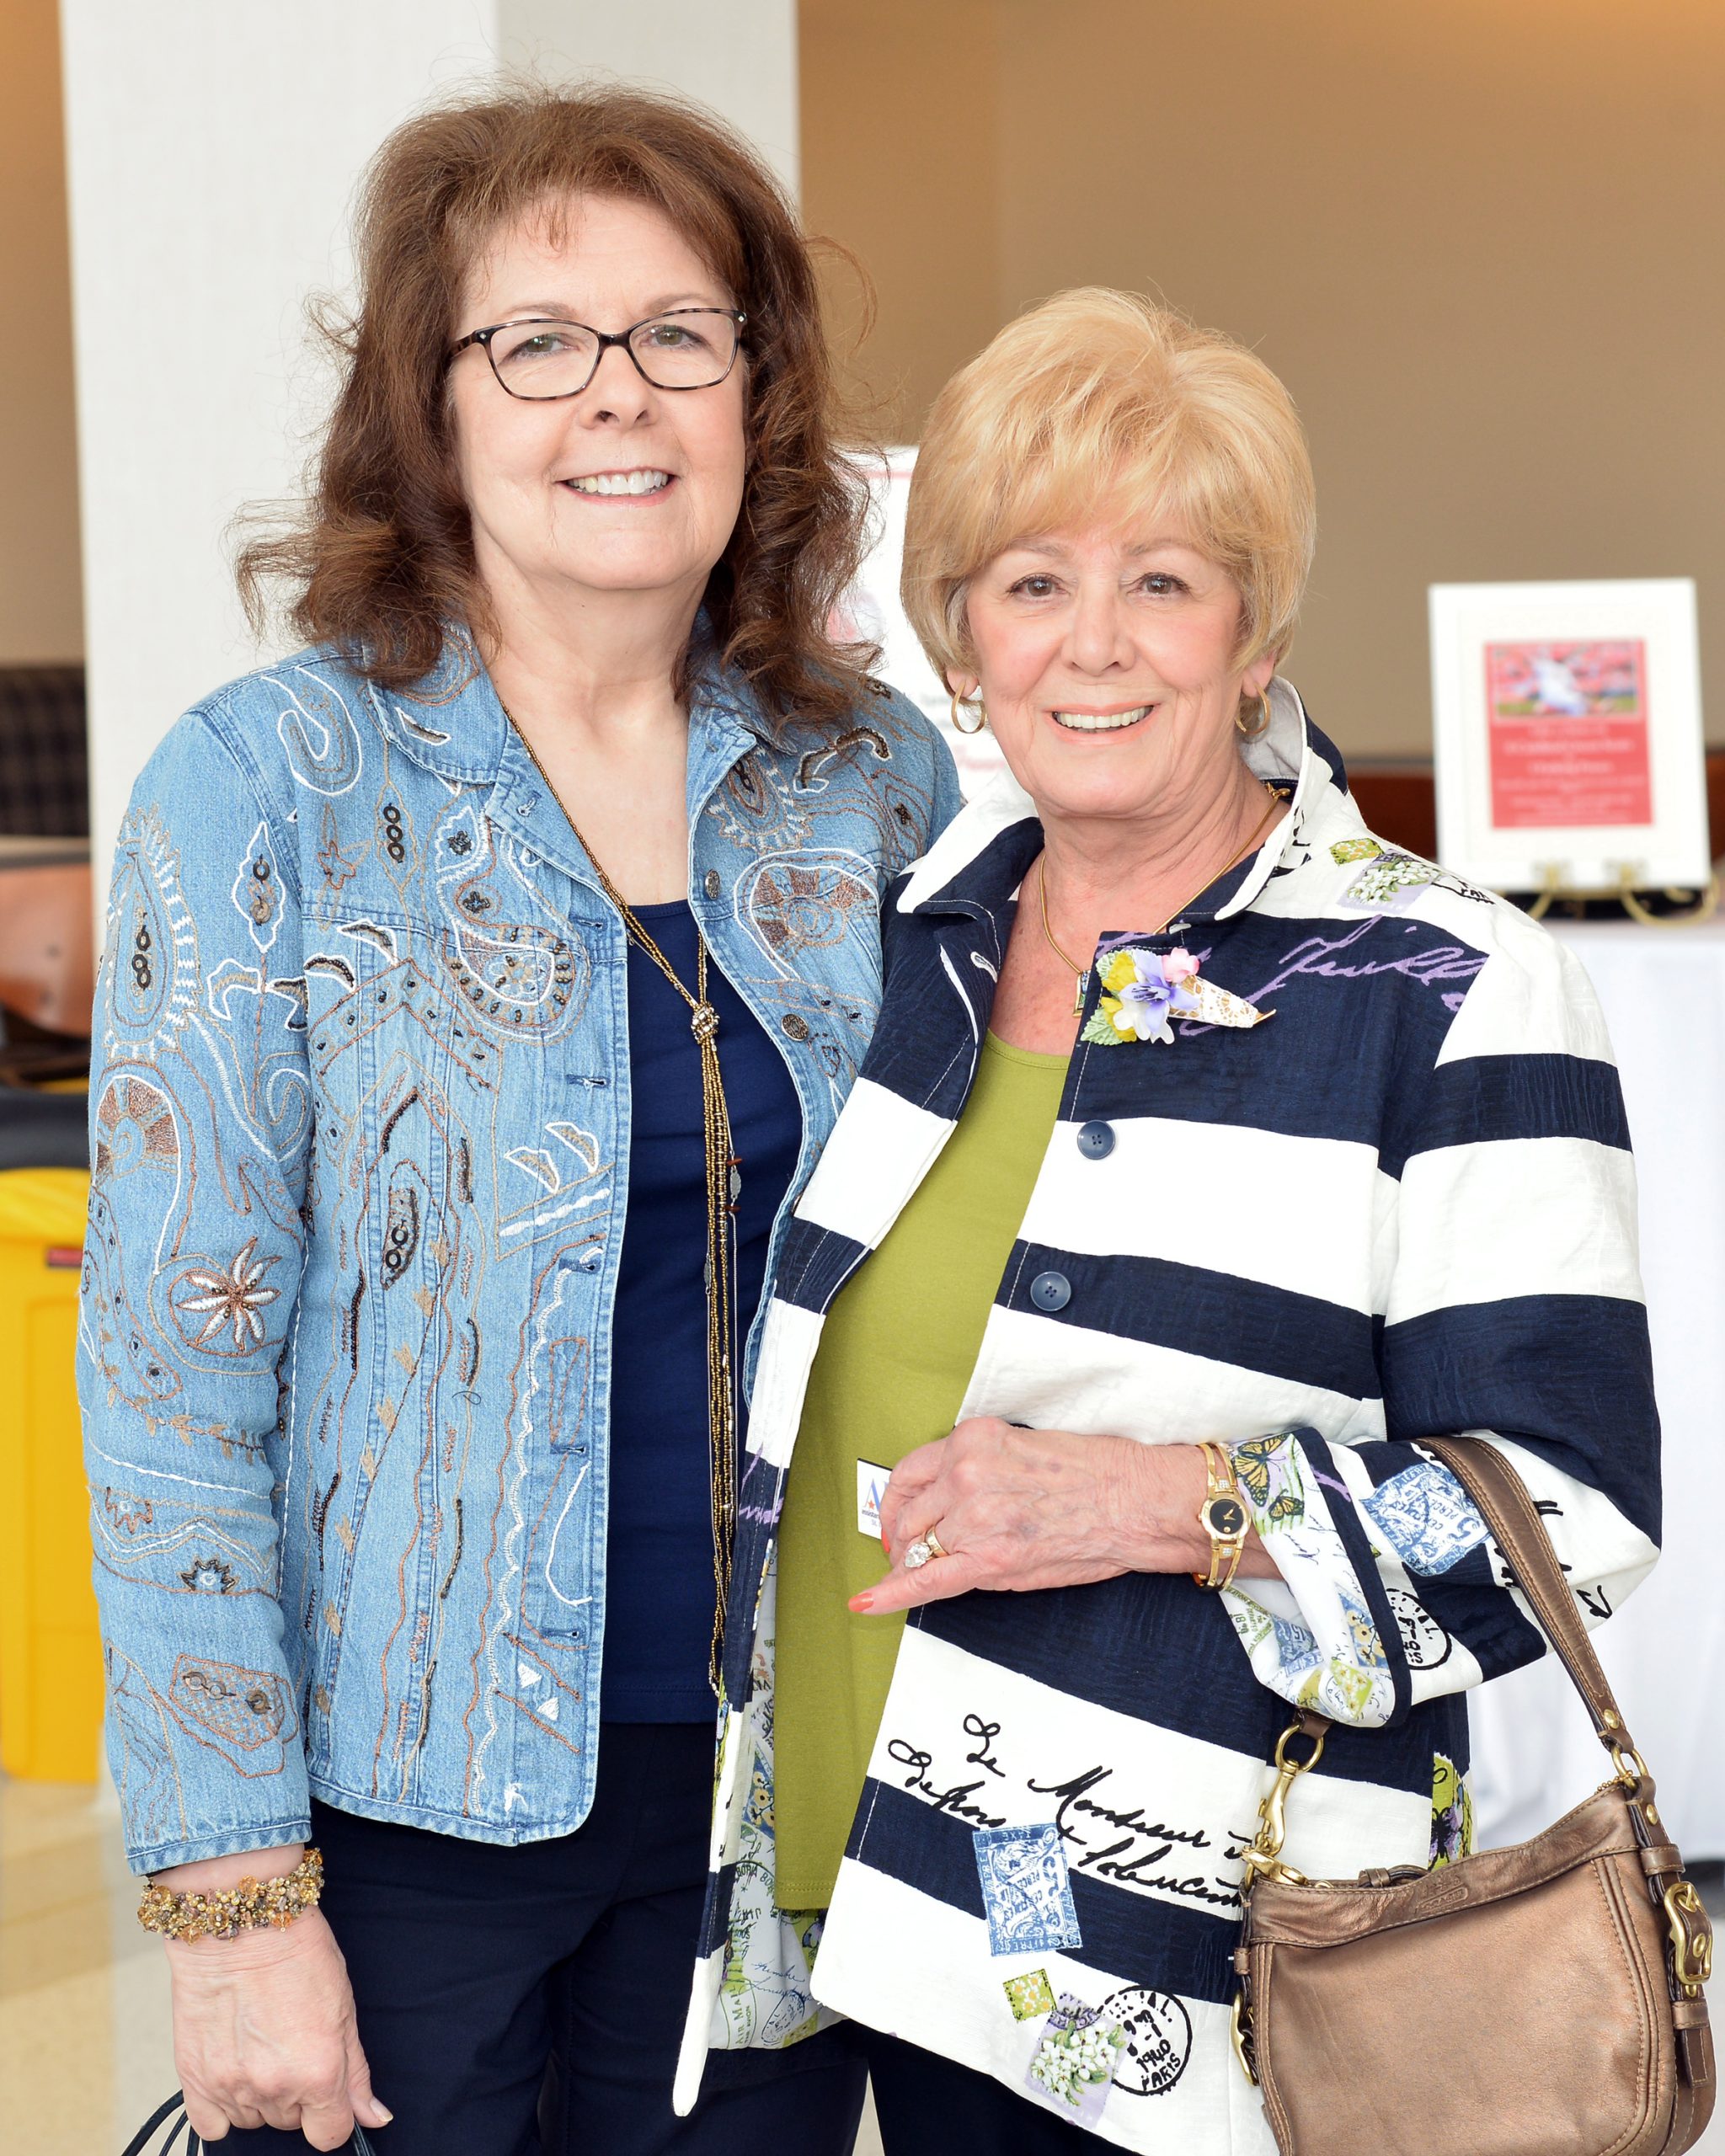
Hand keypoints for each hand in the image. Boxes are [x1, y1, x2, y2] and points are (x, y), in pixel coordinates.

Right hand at [159, 1847, 389, 2148]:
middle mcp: (275, 2089)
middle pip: (292, 2124)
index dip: (333, 2114)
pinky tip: (233, 2070)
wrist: (242, 1923)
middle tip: (291, 2044)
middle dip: (297, 2094)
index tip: (328, 2092)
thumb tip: (375, 2118)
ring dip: (260, 2097)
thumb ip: (357, 2073)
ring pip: (255, 2121)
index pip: (331, 2134)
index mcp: (320, 2074)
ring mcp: (231, 2088)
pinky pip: (212, 2126)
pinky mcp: (194, 2080)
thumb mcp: (344, 2008)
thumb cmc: (298, 1954)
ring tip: (260, 2044)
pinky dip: (223, 2108)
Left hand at [855, 1418, 1270, 1616]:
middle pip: (909, 1515)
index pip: (909, 1473)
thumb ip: (976, 1475)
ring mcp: (976, 1513)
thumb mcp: (1022, 1451)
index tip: (896, 1520)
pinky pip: (926, 1580)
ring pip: (918, 1547)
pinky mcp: (991, 1556)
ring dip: (916, 1565)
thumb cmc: (1095, 1474)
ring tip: (930, 1575)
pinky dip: (891, 1594)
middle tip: (911, 1557)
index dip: (896, 1505)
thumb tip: (941, 1511)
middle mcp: (966, 1470)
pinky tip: (869, 1602)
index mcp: (973, 1438)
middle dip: (905, 1541)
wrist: (1136, 1499)